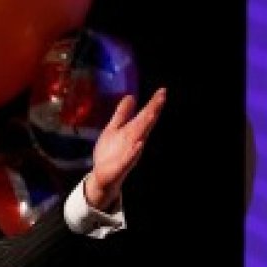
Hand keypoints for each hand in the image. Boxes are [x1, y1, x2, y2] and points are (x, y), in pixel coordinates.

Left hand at [85, 87, 167, 209]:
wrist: (103, 176)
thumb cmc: (111, 153)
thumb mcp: (114, 129)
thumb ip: (122, 114)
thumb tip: (131, 96)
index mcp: (132, 131)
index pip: (144, 115)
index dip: (153, 103)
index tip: (162, 90)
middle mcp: (134, 141)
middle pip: (144, 124)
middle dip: (152, 111)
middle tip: (162, 97)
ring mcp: (129, 153)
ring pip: (139, 139)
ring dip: (145, 127)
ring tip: (151, 114)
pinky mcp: (121, 166)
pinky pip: (129, 158)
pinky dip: (134, 151)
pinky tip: (139, 143)